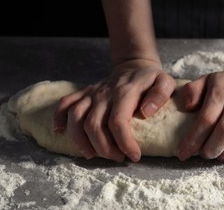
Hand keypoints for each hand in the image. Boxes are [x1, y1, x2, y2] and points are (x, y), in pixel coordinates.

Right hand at [53, 59, 175, 161]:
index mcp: (124, 92)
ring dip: (80, 140)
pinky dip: (59, 118)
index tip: (134, 156)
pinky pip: (65, 104)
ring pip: (75, 118)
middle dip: (104, 148)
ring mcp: (91, 93)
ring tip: (92, 155)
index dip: (124, 143)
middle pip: (93, 125)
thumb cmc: (150, 79)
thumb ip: (160, 95)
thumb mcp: (165, 82)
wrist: (134, 66)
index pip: (118, 122)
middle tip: (117, 158)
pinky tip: (60, 132)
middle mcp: (104, 93)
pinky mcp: (84, 94)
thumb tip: (145, 113)